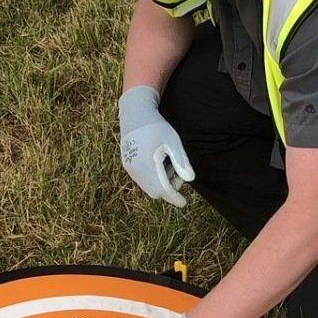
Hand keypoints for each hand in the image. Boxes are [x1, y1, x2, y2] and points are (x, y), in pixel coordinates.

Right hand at [118, 86, 195, 207]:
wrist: (135, 114)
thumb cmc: (157, 126)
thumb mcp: (173, 141)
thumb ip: (181, 161)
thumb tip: (190, 179)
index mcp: (149, 164)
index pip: (163, 189)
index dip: (174, 197)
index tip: (184, 203)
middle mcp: (136, 169)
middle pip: (155, 192)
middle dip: (168, 188)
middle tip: (177, 171)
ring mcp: (130, 168)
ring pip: (148, 187)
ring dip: (160, 182)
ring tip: (166, 161)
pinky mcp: (127, 165)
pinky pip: (141, 180)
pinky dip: (152, 177)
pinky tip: (156, 160)